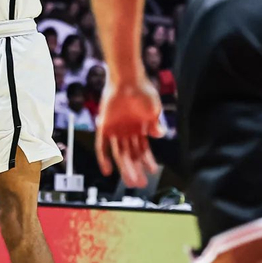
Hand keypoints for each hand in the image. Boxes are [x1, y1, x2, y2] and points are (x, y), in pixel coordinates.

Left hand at [95, 73, 163, 187]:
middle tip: (141, 184)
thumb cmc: (143, 90)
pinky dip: (103, 158)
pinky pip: (101, 146)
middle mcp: (127, 131)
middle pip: (131, 155)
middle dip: (136, 170)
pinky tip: (107, 170)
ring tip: (131, 181)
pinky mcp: (104, 126)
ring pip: (119, 154)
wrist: (128, 78)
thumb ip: (155, 123)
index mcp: (139, 128)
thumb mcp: (154, 109)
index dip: (147, 161)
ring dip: (125, 168)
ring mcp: (115, 129)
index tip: (153, 172)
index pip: (143, 149)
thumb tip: (160, 135)